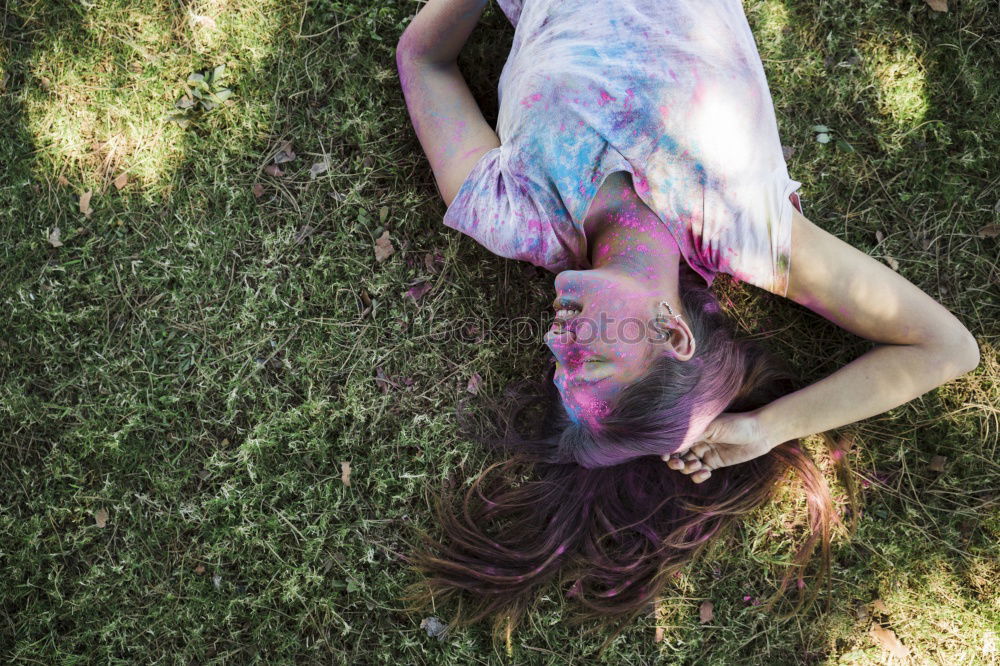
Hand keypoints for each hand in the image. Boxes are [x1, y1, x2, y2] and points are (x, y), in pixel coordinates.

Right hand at [661, 411, 776, 483]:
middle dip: (675, 461)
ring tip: (697, 466)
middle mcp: (696, 441)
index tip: (665, 456)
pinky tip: (705, 472)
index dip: (666, 449)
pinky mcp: (714, 464)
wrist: (759, 433)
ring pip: (687, 466)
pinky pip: (699, 474)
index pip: (674, 441)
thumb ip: (691, 434)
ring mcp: (704, 453)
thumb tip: (671, 443)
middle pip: (677, 455)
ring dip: (688, 469)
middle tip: (680, 464)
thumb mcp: (711, 426)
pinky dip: (699, 476)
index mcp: (693, 429)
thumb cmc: (735, 424)